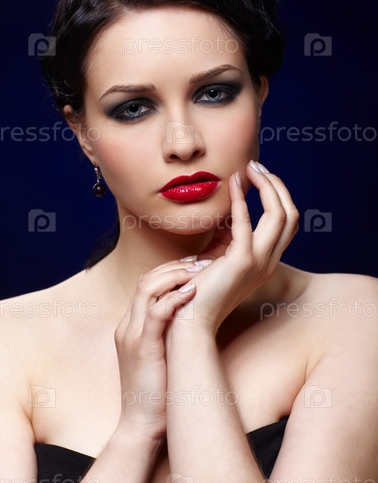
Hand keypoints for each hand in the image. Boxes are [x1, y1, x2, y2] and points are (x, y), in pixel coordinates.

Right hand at [114, 260, 197, 439]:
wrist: (141, 425)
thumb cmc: (156, 393)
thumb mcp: (159, 356)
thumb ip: (167, 335)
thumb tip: (191, 320)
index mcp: (130, 326)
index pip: (146, 285)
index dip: (170, 270)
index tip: (194, 266)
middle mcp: (127, 326)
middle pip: (146, 280)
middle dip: (174, 266)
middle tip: (201, 262)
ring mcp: (132, 335)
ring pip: (148, 289)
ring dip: (175, 275)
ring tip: (200, 271)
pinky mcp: (142, 347)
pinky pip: (156, 313)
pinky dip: (175, 298)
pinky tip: (193, 292)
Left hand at [169, 161, 298, 334]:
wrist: (191, 318)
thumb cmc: (201, 287)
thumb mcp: (220, 256)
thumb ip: (228, 233)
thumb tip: (228, 206)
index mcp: (268, 260)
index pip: (288, 222)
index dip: (279, 194)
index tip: (259, 174)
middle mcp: (270, 261)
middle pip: (290, 214)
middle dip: (277, 185)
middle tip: (256, 165)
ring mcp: (260, 262)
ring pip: (279, 215)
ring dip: (266, 186)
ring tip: (249, 169)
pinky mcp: (241, 262)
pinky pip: (246, 222)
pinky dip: (241, 199)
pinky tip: (231, 184)